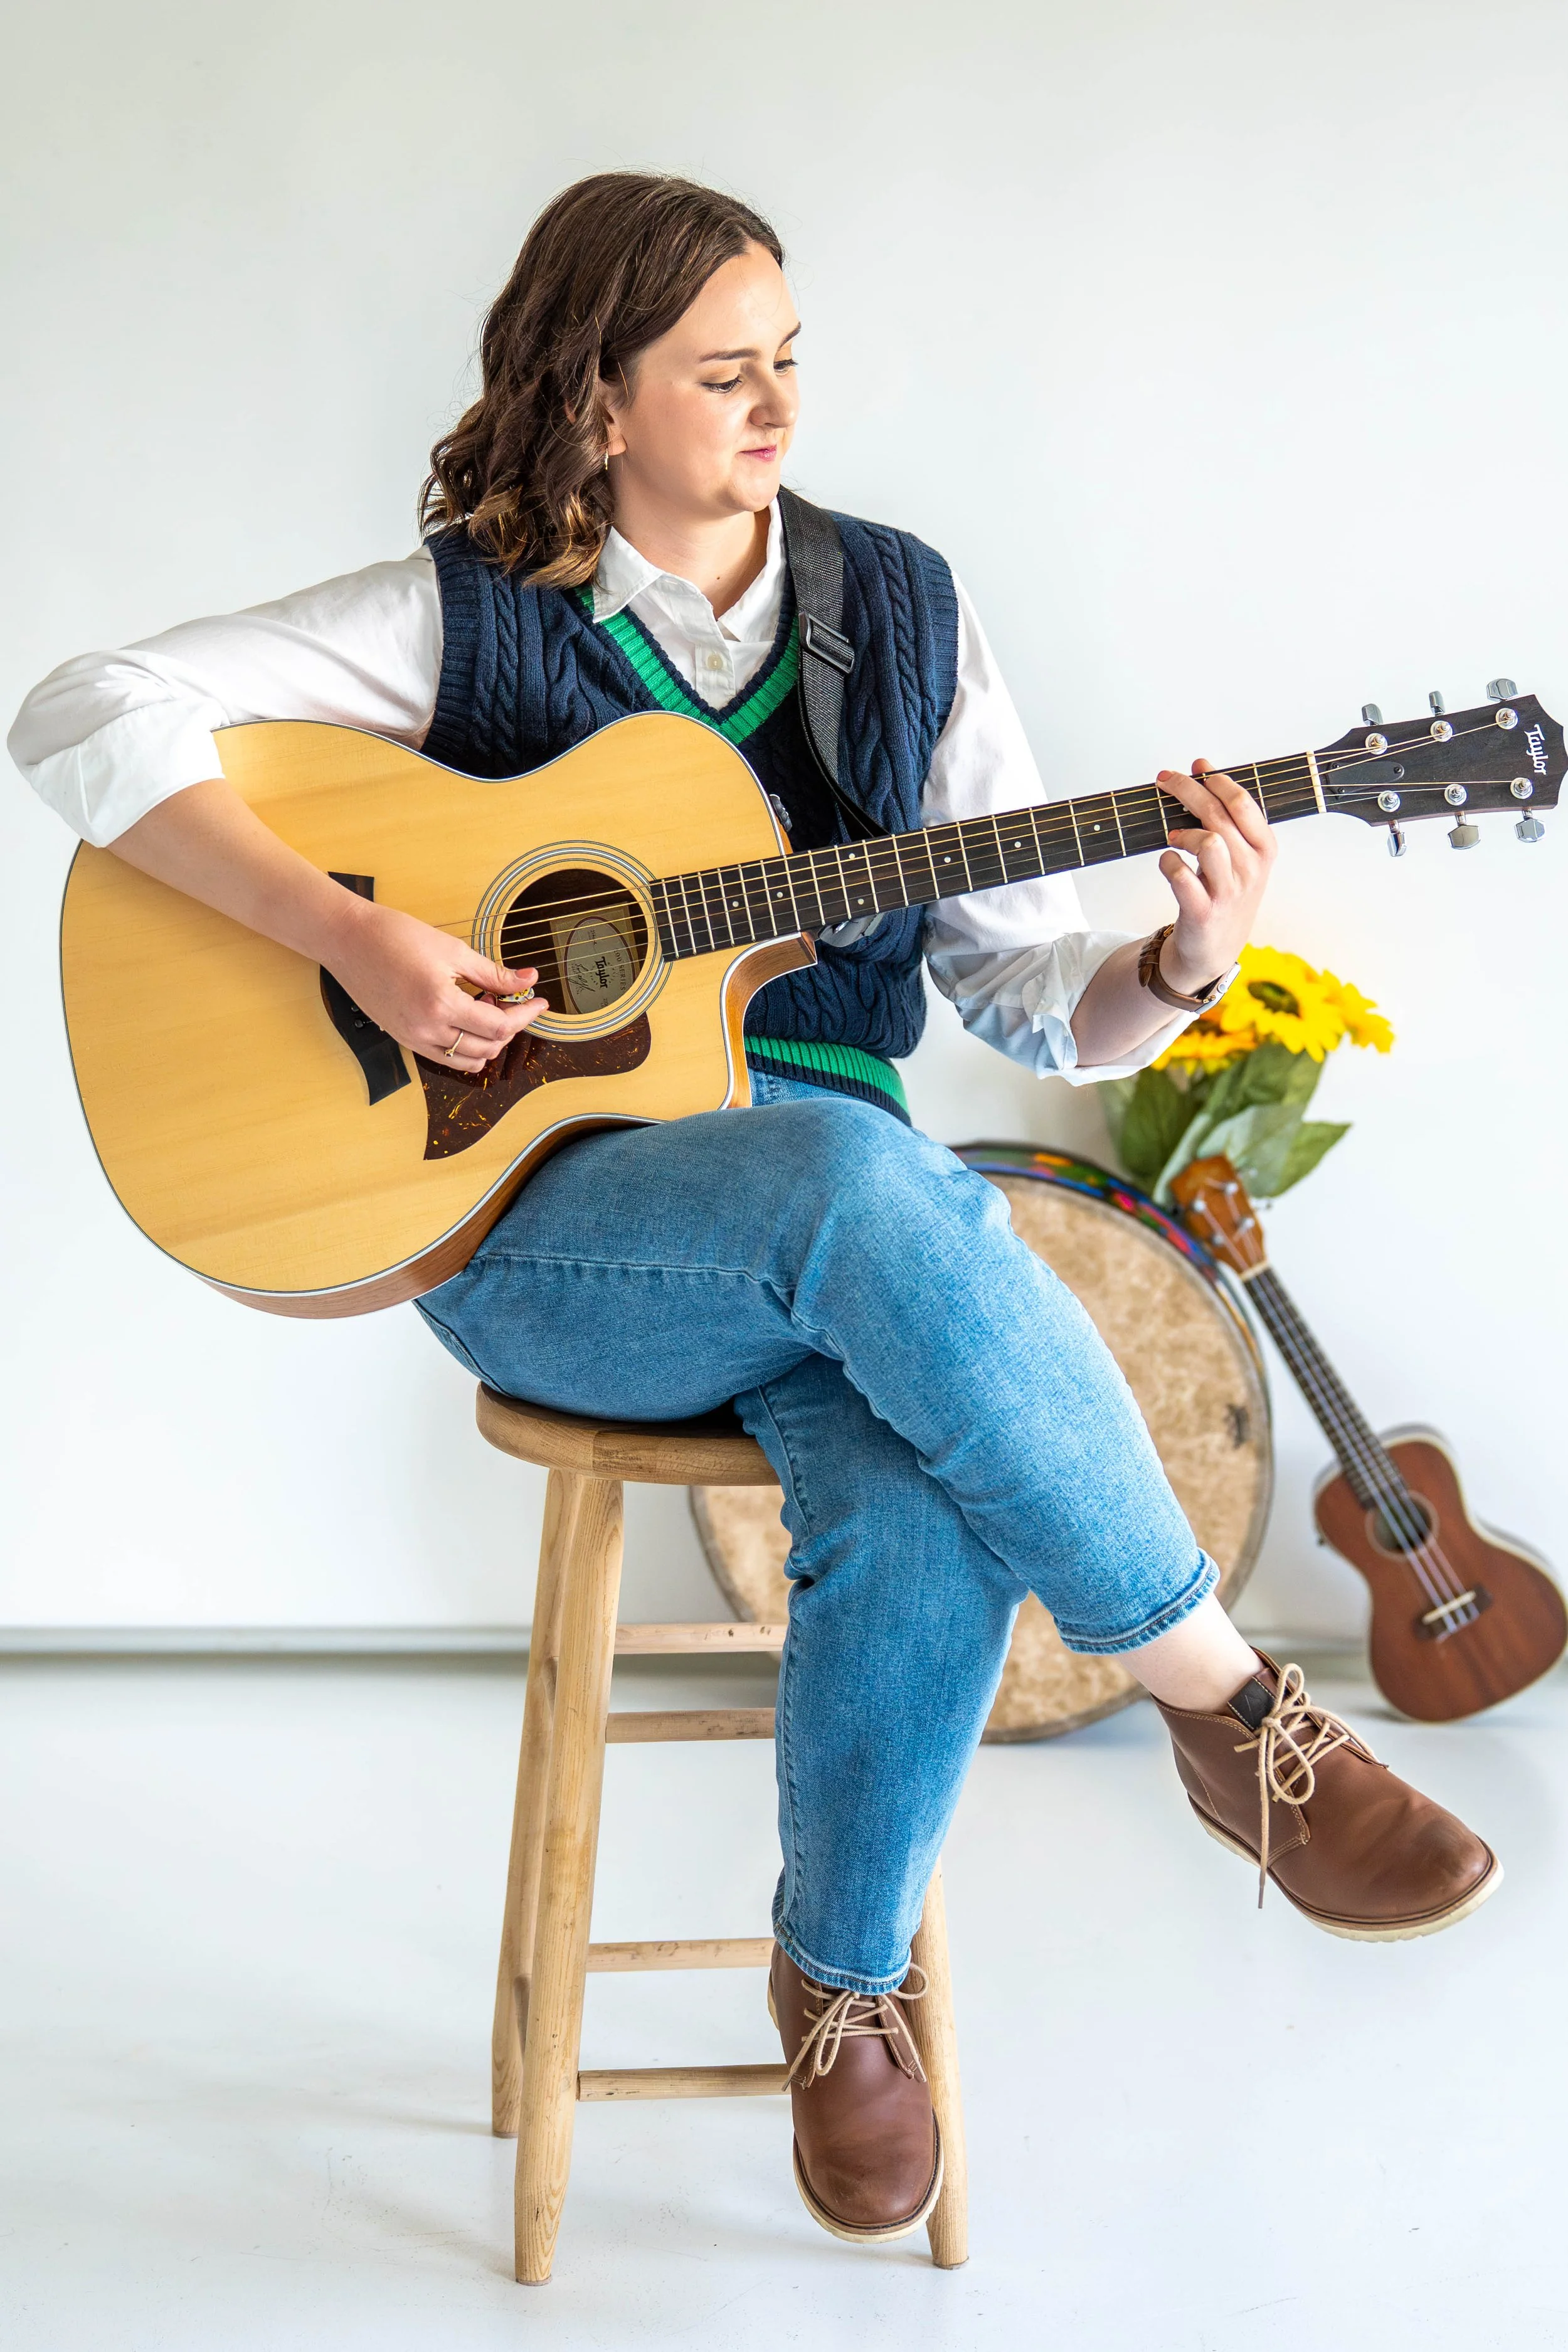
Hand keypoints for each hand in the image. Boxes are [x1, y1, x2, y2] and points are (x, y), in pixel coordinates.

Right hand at [325, 899, 546, 1072]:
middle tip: (513, 1001)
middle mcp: (427, 1030)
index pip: (499, 1026)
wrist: (347, 940)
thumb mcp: (452, 950)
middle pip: (488, 1047)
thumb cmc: (396, 936)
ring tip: (486, 1010)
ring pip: (467, 1061)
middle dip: (510, 1027)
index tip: (540, 1002)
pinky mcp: (403, 1040)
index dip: (526, 1015)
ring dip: (487, 1042)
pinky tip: (465, 1018)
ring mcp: (413, 1039)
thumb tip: (528, 980)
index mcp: (442, 1004)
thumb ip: (493, 972)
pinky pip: (444, 1058)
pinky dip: (464, 1047)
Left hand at [1154, 760, 1276, 992]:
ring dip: (1185, 832)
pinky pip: (1182, 877)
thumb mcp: (1240, 857)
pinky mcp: (1203, 911)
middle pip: (1219, 815)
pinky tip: (1168, 862)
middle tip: (1165, 780)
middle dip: (1188, 790)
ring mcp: (1228, 891)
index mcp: (1264, 849)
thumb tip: (1201, 774)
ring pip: (1209, 842)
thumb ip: (1227, 820)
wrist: (1215, 947)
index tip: (1196, 767)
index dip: (1216, 780)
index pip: (1243, 803)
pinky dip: (1168, 863)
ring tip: (1174, 836)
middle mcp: (1251, 869)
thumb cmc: (1225, 894)